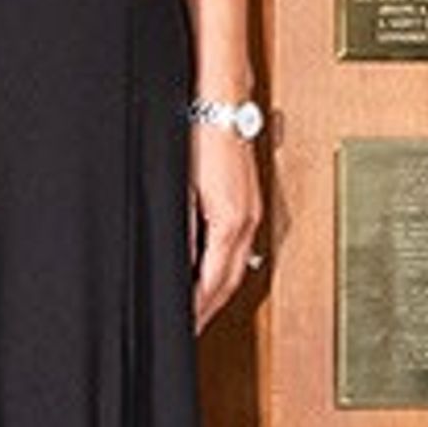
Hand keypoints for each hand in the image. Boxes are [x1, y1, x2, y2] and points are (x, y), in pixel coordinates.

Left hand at [186, 116, 267, 336]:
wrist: (220, 96)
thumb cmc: (198, 133)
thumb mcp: (179, 188)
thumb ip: (180, 233)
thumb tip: (175, 271)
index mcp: (232, 222)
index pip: (214, 284)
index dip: (197, 311)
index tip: (182, 329)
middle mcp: (248, 220)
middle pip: (230, 281)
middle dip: (209, 309)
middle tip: (189, 329)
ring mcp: (252, 210)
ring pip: (238, 265)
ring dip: (218, 289)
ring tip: (198, 307)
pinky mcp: (248, 199)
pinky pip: (241, 247)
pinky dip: (225, 266)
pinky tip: (211, 267)